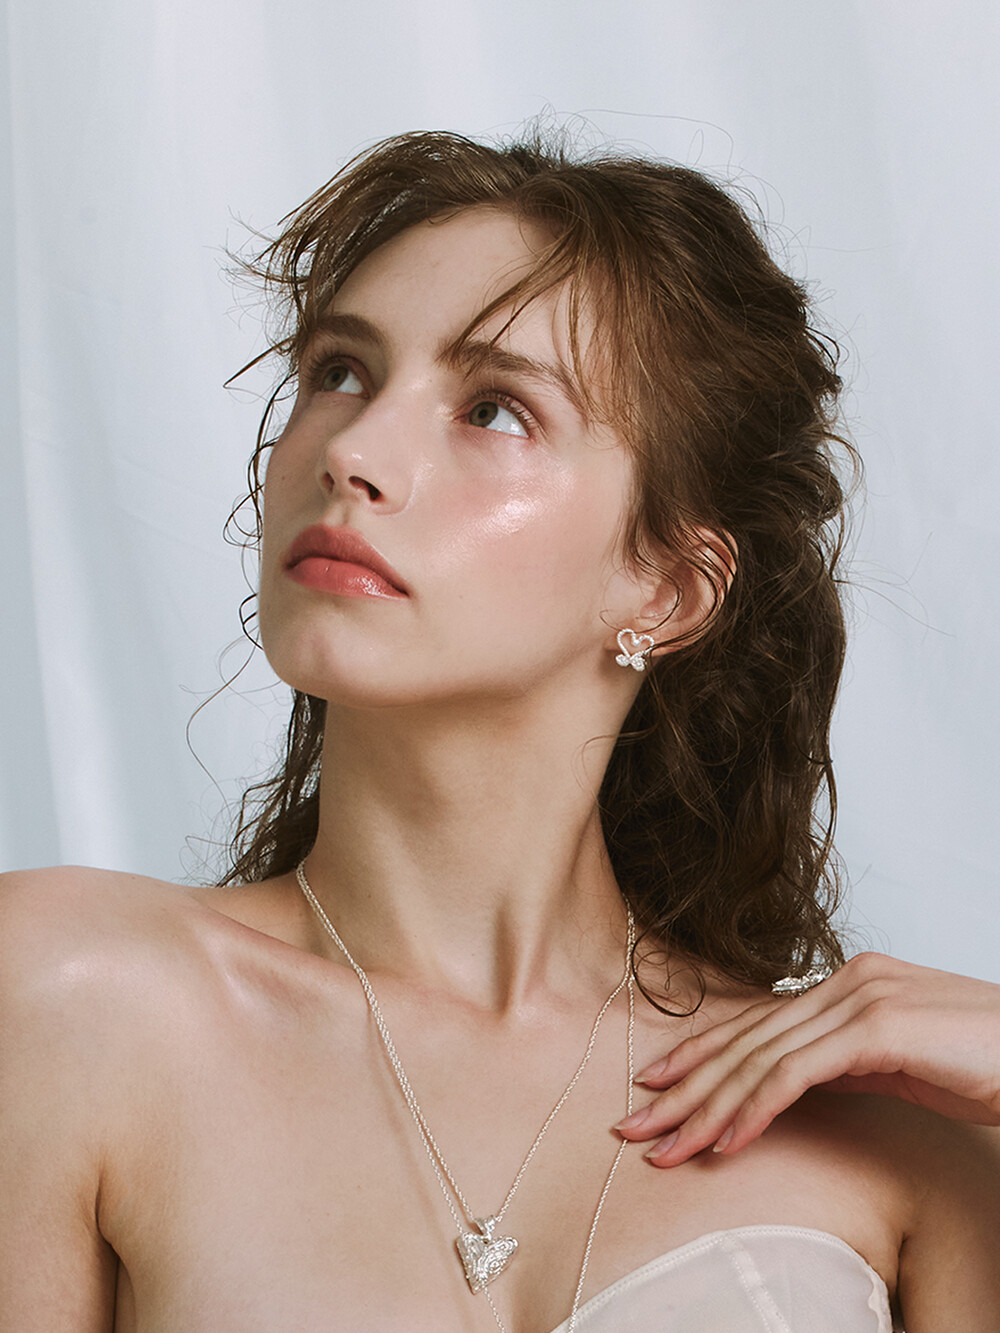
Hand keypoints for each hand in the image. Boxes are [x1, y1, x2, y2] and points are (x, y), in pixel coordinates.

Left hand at [616, 952, 999, 1165]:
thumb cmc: (983, 1062)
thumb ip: (847, 1061)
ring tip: (666, 1145)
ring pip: (760, 1058)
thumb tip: (793, 1083)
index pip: (757, 1022)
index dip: (700, 1053)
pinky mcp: (877, 1028)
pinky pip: (797, 1074)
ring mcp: (860, 999)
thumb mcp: (902, 1063)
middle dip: (685, 1086)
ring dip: (706, 1107)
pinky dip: (756, 1108)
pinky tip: (726, 1141)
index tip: (655, 1084)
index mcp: (848, 984)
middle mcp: (845, 982)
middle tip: (633, 1123)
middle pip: (746, 1038)